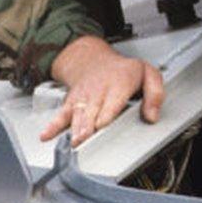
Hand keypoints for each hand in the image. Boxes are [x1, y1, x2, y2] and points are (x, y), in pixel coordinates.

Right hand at [39, 35, 163, 146]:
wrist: (93, 59)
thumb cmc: (123, 71)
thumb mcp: (148, 74)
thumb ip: (155, 94)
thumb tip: (152, 116)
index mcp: (119, 85)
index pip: (112, 103)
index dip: (106, 115)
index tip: (102, 127)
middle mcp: (99, 91)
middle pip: (93, 112)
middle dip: (89, 127)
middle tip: (86, 140)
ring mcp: (83, 98)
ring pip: (78, 115)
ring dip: (75, 129)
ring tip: (73, 143)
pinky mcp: (71, 103)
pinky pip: (61, 114)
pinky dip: (52, 125)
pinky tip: (46, 136)